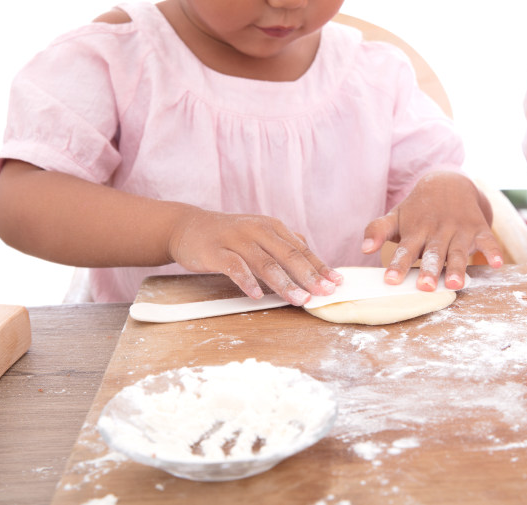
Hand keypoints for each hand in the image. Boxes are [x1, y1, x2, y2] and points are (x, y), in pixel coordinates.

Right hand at [168, 210, 341, 305]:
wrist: (188, 226)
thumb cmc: (229, 235)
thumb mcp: (260, 234)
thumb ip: (284, 245)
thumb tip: (312, 258)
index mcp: (272, 227)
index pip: (302, 250)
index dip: (320, 267)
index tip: (337, 283)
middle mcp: (258, 230)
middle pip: (288, 255)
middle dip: (309, 276)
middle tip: (324, 293)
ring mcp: (236, 239)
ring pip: (265, 262)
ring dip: (284, 283)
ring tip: (299, 300)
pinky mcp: (216, 250)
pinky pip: (234, 267)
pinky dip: (247, 281)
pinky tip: (258, 295)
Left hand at [362, 172, 502, 290]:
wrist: (449, 183)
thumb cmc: (418, 210)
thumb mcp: (396, 216)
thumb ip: (378, 230)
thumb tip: (364, 249)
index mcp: (416, 231)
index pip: (405, 250)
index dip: (397, 265)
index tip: (390, 280)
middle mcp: (437, 231)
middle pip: (433, 253)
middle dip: (429, 269)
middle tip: (424, 287)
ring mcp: (459, 230)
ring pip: (458, 251)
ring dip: (457, 267)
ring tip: (454, 284)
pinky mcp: (478, 229)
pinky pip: (488, 241)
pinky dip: (493, 251)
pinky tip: (496, 264)